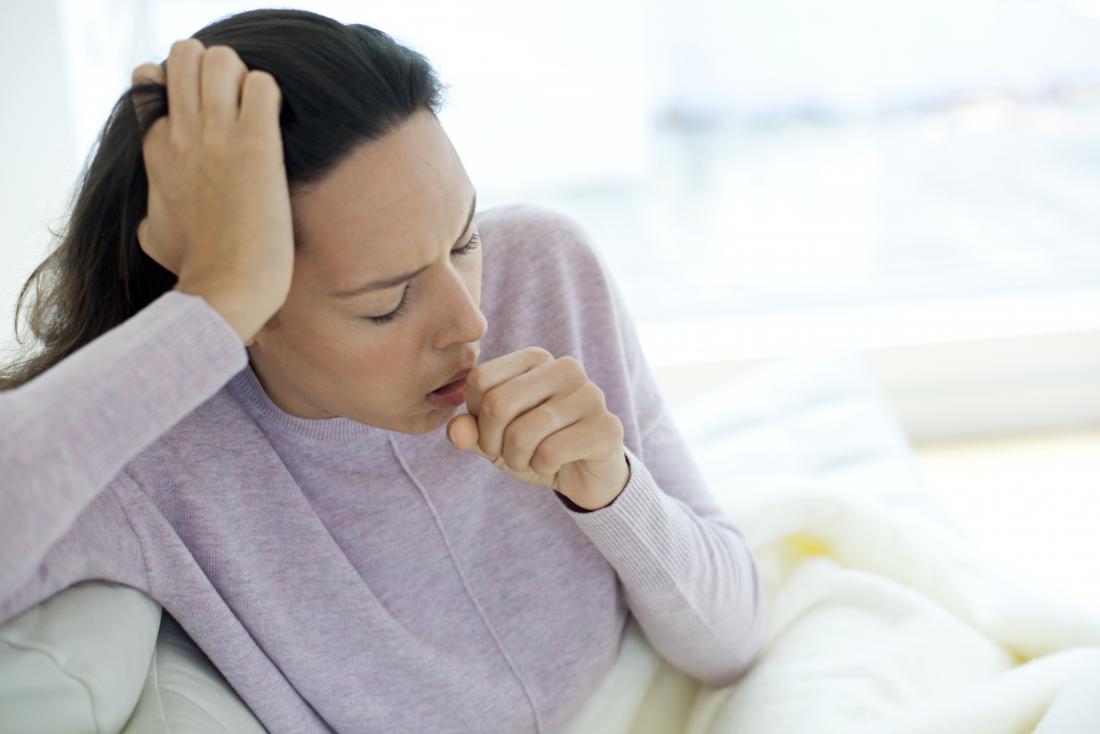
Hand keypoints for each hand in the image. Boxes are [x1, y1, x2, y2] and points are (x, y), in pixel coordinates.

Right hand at [130, 38, 293, 345]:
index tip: (208, 115)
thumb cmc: (196, 271)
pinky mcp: (255, 145)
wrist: (224, 292)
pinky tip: (275, 124)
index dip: (183, 89)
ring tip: (257, 112)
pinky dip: (271, 93)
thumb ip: (151, 214)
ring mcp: (216, 136)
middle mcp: (180, 134)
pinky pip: (262, 85)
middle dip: (213, 68)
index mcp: (155, 150)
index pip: (153, 81)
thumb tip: (148, 221)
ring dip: (242, 75)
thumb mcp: (155, 237)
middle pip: (185, 55)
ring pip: (220, 59)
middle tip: (237, 103)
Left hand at [446, 347, 630, 510]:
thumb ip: (471, 431)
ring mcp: (591, 395)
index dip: (476, 416)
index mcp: (536, 358)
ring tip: (532, 460)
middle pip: (498, 404)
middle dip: (493, 443)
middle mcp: (566, 368)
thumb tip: (456, 431)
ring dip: (517, 460)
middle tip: (508, 455)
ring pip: (522, 433)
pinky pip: (550, 452)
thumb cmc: (537, 447)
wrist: (587, 474)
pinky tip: (557, 464)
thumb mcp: (495, 439)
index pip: (480, 379)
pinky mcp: (607, 427)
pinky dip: (542, 467)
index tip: (493, 433)